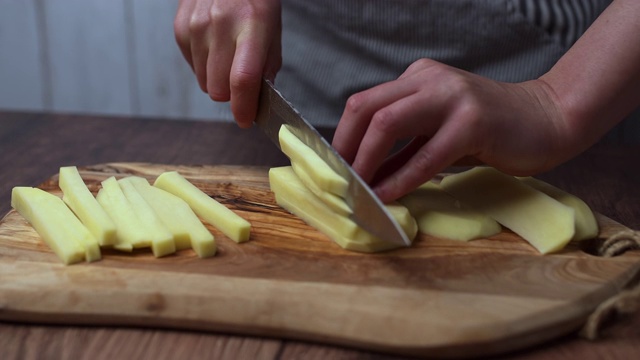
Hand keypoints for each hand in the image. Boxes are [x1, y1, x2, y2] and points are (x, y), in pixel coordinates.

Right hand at [174, 0, 281, 126]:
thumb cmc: (254, 2)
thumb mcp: (272, 31)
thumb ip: (267, 68)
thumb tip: (256, 103)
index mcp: (252, 25)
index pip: (243, 79)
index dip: (243, 107)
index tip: (245, 120)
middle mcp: (221, 25)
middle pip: (219, 89)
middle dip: (231, 95)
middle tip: (241, 83)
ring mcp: (197, 26)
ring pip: (204, 83)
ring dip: (217, 80)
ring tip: (227, 56)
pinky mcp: (181, 29)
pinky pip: (192, 68)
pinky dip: (204, 66)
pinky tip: (213, 47)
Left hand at [332, 58, 571, 201]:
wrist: (548, 118)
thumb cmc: (491, 129)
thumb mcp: (438, 129)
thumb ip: (403, 146)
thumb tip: (364, 175)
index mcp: (418, 78)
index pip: (364, 102)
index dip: (342, 137)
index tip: (333, 168)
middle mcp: (429, 80)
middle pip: (366, 108)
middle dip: (345, 148)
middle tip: (337, 181)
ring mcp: (451, 98)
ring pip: (387, 124)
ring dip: (365, 162)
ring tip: (356, 190)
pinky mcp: (473, 123)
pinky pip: (425, 155)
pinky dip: (401, 179)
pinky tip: (388, 196)